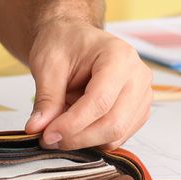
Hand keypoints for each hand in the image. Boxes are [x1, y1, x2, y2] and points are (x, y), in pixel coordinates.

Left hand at [23, 20, 150, 148]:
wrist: (74, 38)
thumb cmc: (63, 43)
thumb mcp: (47, 64)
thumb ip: (46, 98)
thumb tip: (38, 128)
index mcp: (118, 56)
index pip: (100, 101)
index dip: (73, 124)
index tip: (48, 135)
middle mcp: (138, 75)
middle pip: (114, 123)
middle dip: (79, 137)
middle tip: (49, 139)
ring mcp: (142, 94)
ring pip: (118, 134)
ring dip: (85, 140)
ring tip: (59, 129)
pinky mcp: (139, 110)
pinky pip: (120, 136)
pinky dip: (95, 139)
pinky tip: (76, 127)